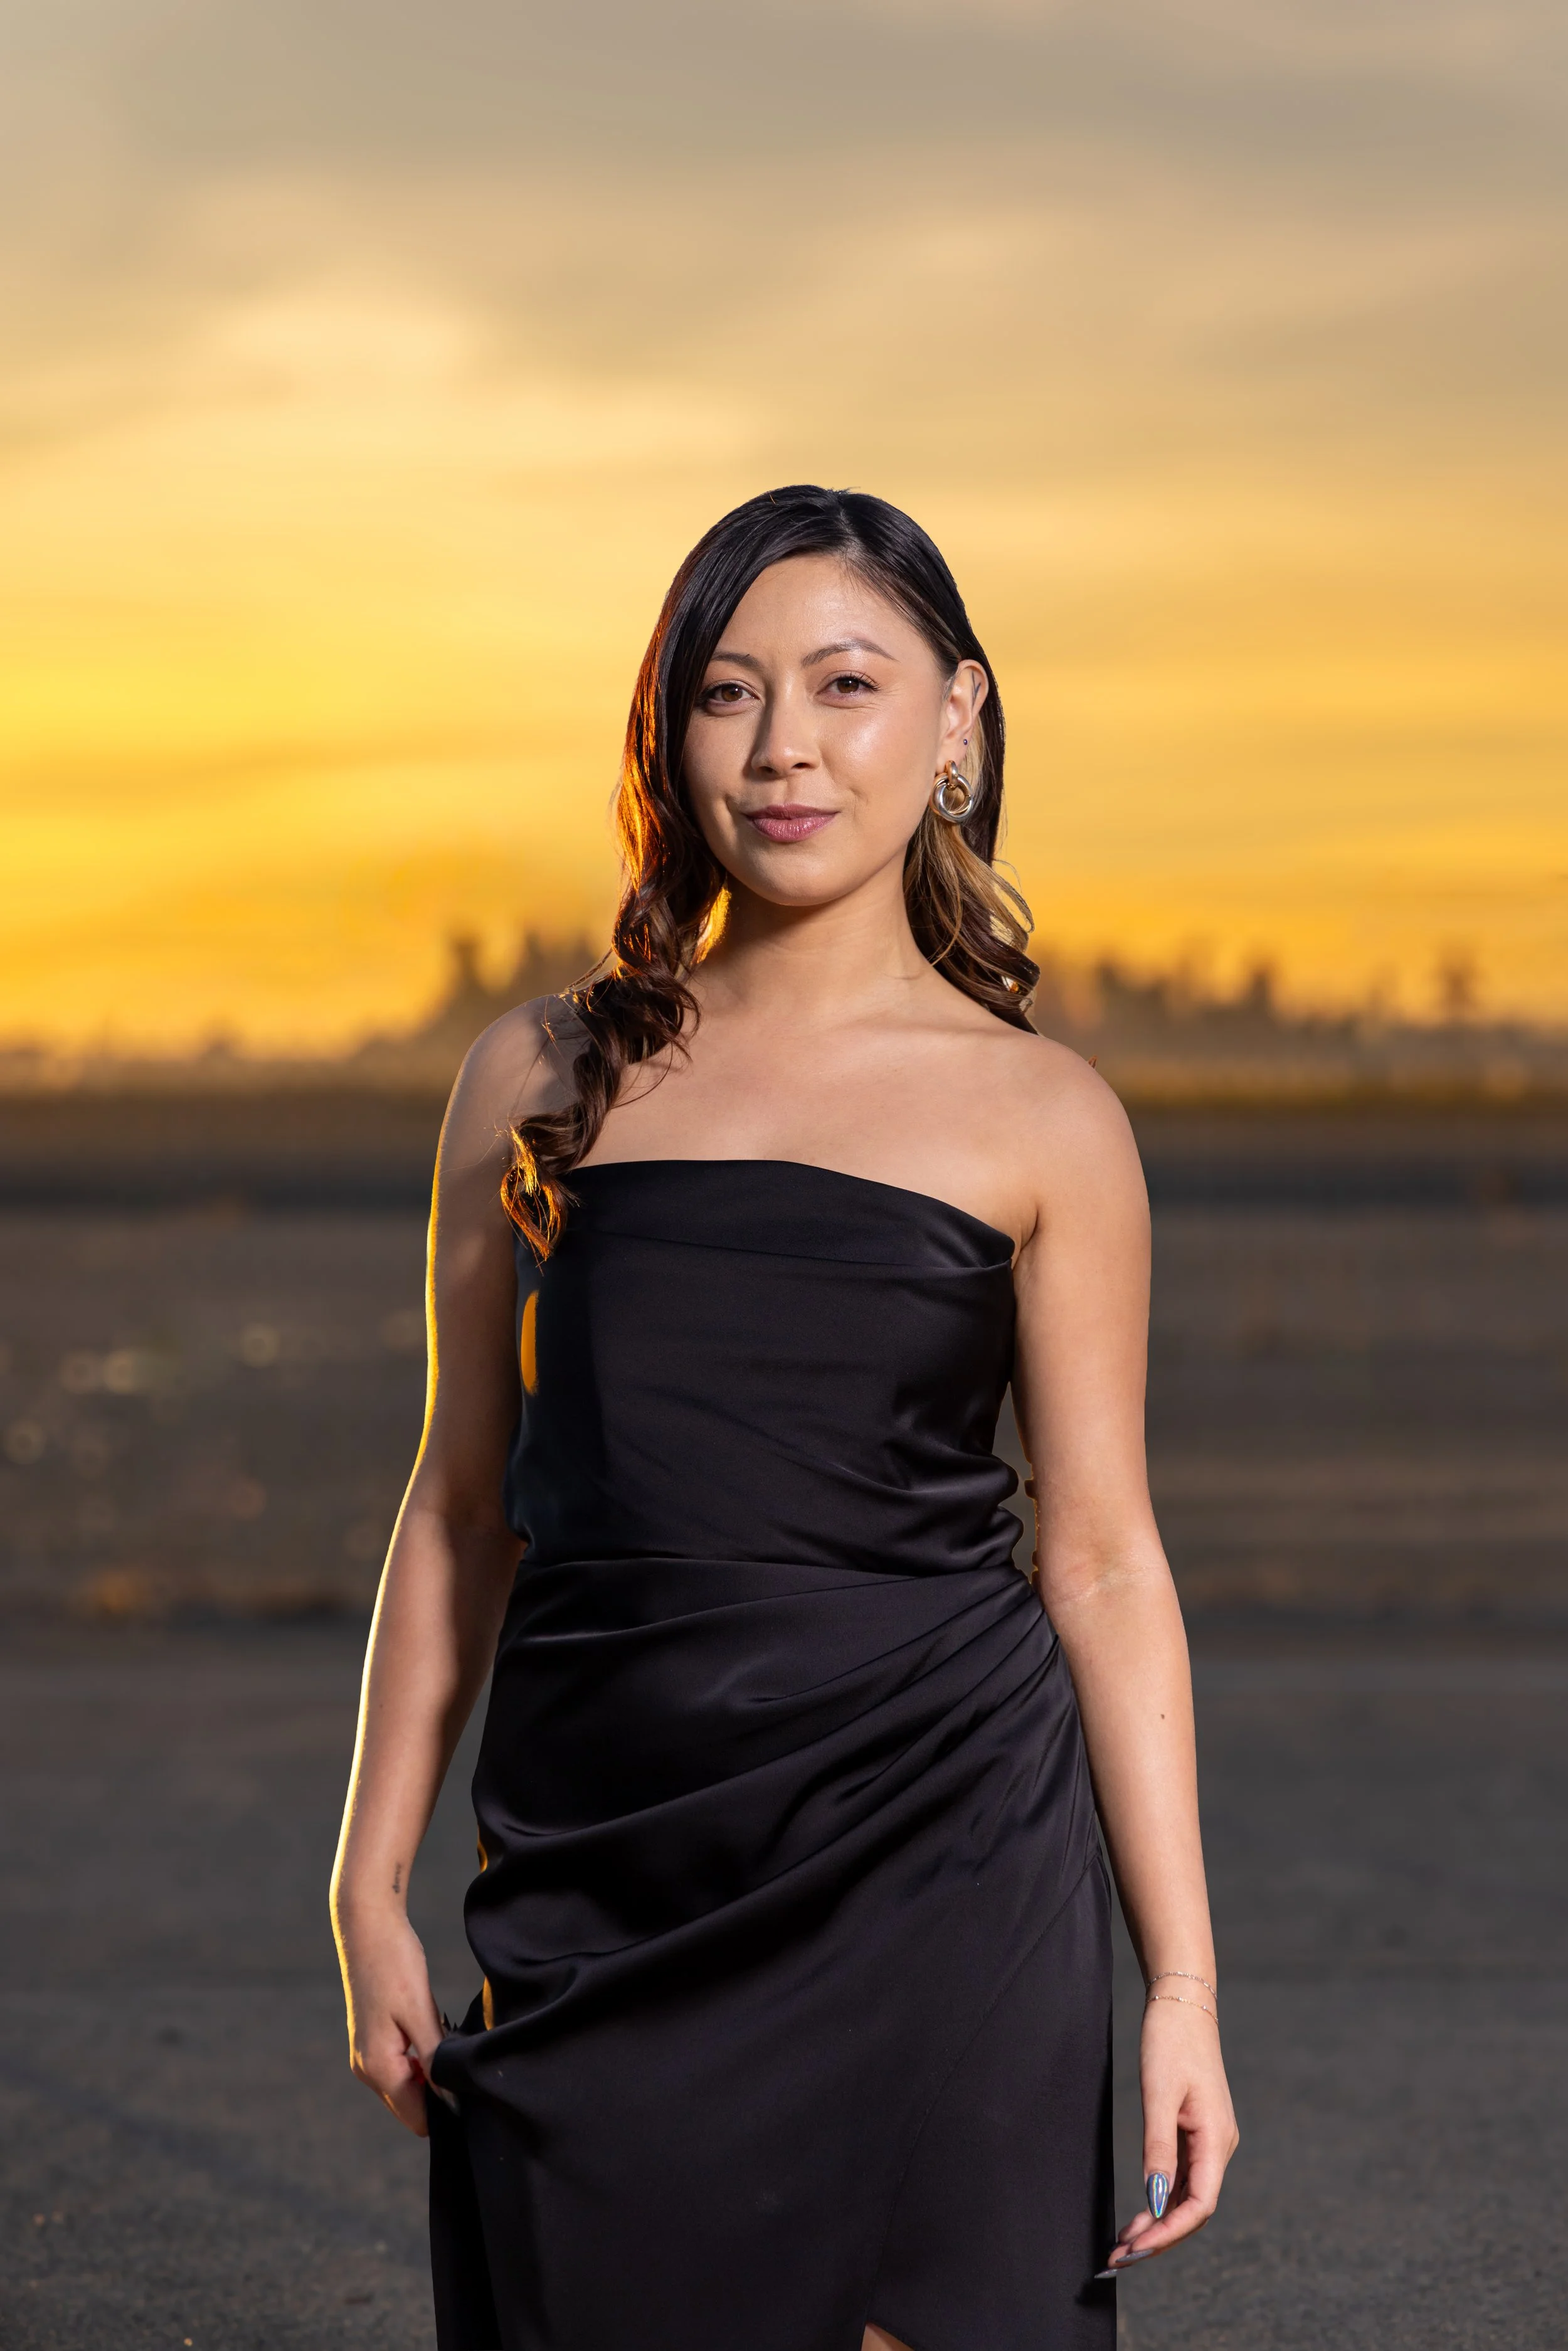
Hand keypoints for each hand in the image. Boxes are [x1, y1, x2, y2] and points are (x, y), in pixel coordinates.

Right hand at [334, 1902, 444, 2136]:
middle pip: (411, 2105)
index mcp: (377, 2067)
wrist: (367, 1926)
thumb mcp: (420, 2010)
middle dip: (439, 2094)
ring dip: (431, 2074)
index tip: (472, 2088)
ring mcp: (366, 2054)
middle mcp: (366, 2068)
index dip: (447, 2110)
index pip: (417, 2117)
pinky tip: (436, 2033)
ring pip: (407, 2086)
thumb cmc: (394, 1962)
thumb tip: (451, 2098)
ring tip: (451, 2042)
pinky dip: (421, 2059)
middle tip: (466, 2062)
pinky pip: (401, 2066)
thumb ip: (433, 2057)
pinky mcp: (372, 2039)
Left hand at [1100, 1996, 1238, 2274]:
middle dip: (1160, 2236)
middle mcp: (1218, 2146)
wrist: (1182, 2004)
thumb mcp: (1159, 2094)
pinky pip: (1184, 2178)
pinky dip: (1163, 2199)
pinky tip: (1142, 2212)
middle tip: (1121, 2257)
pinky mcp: (1197, 2132)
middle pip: (1194, 2208)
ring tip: (1125, 2243)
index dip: (1169, 2232)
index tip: (1135, 2248)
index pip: (1200, 2204)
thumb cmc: (1170, 2042)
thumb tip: (1155, 2200)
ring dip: (1160, 2222)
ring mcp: (1209, 2140)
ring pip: (1188, 2196)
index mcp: (1216, 2139)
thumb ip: (1158, 2148)